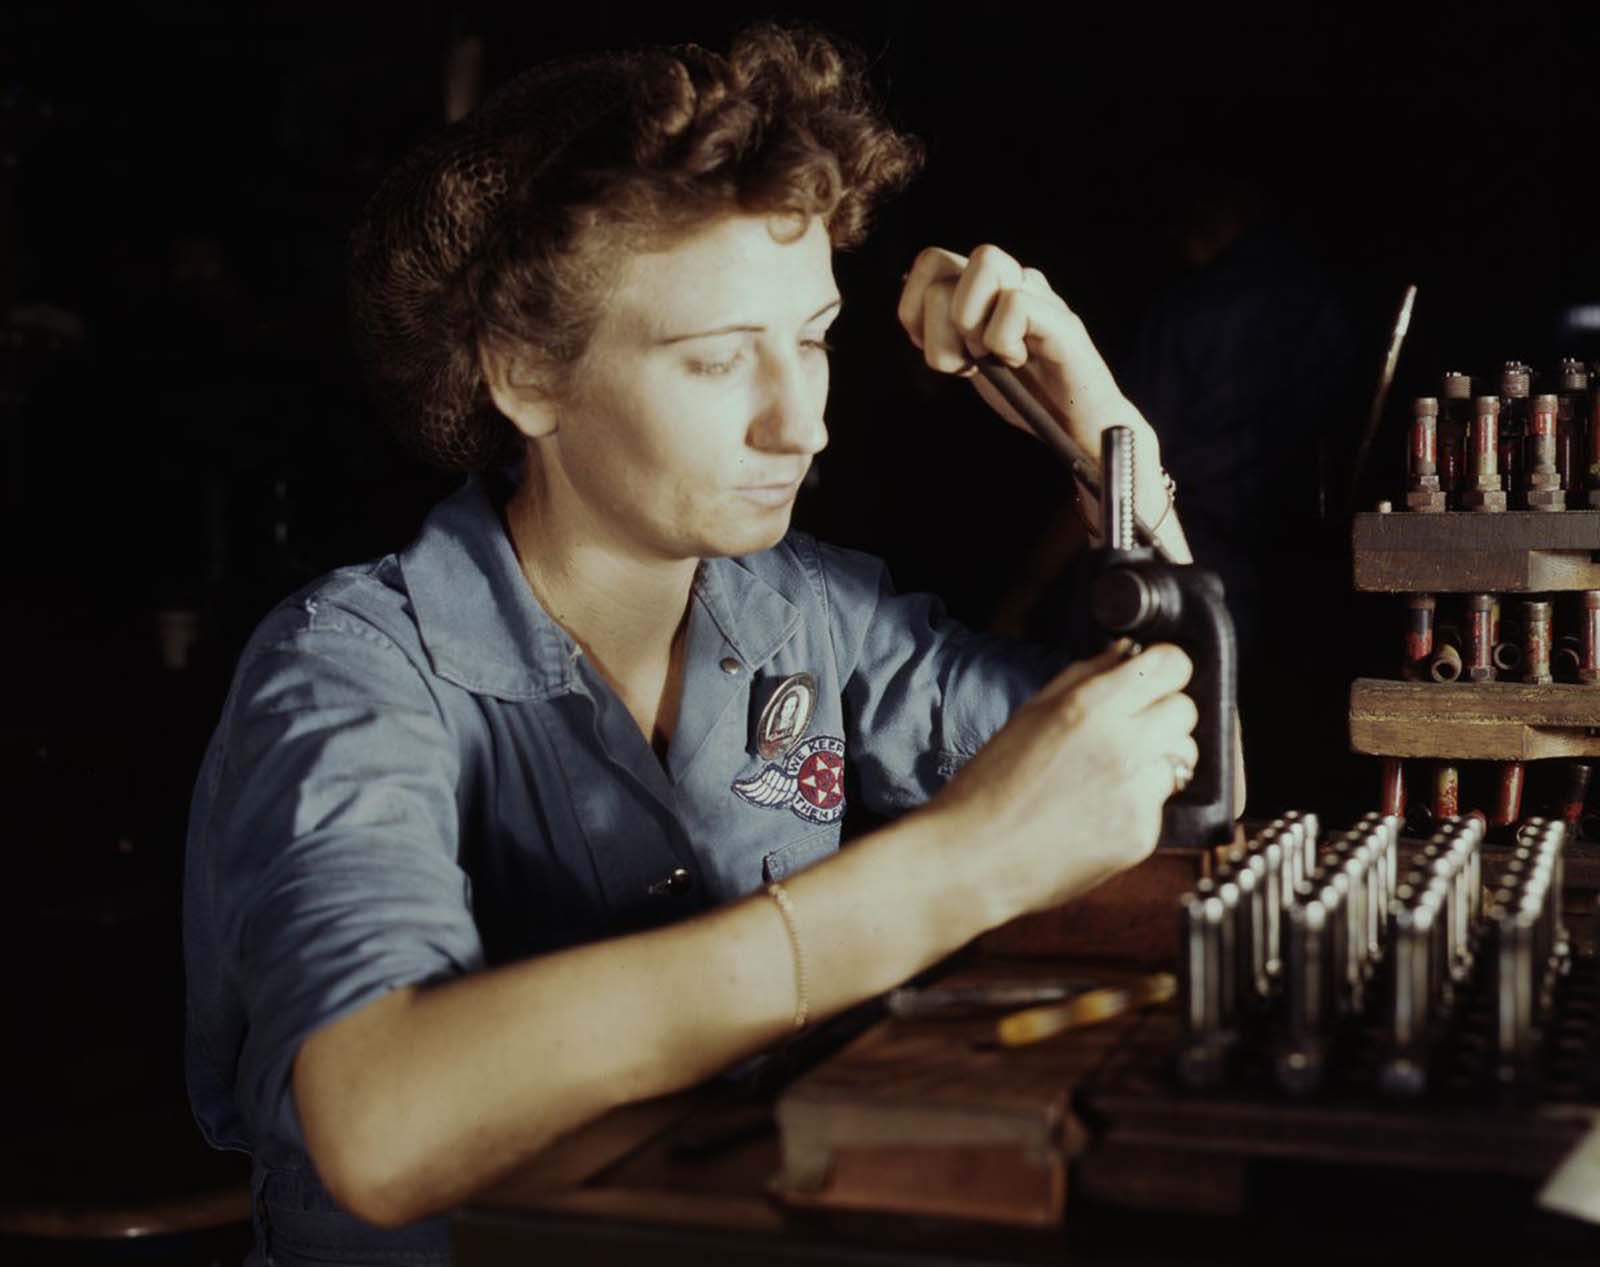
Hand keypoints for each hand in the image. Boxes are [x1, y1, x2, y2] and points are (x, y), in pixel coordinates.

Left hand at [897, 243, 1189, 561]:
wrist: (1076, 429)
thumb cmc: (1027, 396)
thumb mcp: (970, 361)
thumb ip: (943, 329)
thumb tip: (908, 295)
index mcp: (985, 288)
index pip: (928, 262)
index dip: (912, 309)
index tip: (931, 348)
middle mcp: (1010, 278)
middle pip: (939, 260)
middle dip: (935, 324)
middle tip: (966, 361)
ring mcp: (1038, 293)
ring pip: (983, 264)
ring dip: (970, 325)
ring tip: (994, 357)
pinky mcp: (1061, 318)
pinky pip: (1014, 305)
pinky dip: (1004, 343)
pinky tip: (1019, 362)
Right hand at [928, 641, 1198, 920]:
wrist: (974, 858)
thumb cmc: (989, 786)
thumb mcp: (1030, 713)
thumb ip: (1085, 676)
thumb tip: (1126, 654)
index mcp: (1089, 707)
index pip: (1173, 665)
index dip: (1165, 669)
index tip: (1154, 678)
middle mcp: (1122, 746)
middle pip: (1186, 710)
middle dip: (1163, 714)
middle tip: (1130, 729)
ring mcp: (1137, 794)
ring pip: (1182, 758)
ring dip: (1156, 760)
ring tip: (1110, 775)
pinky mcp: (1142, 835)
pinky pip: (1161, 804)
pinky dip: (1138, 803)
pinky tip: (1098, 811)